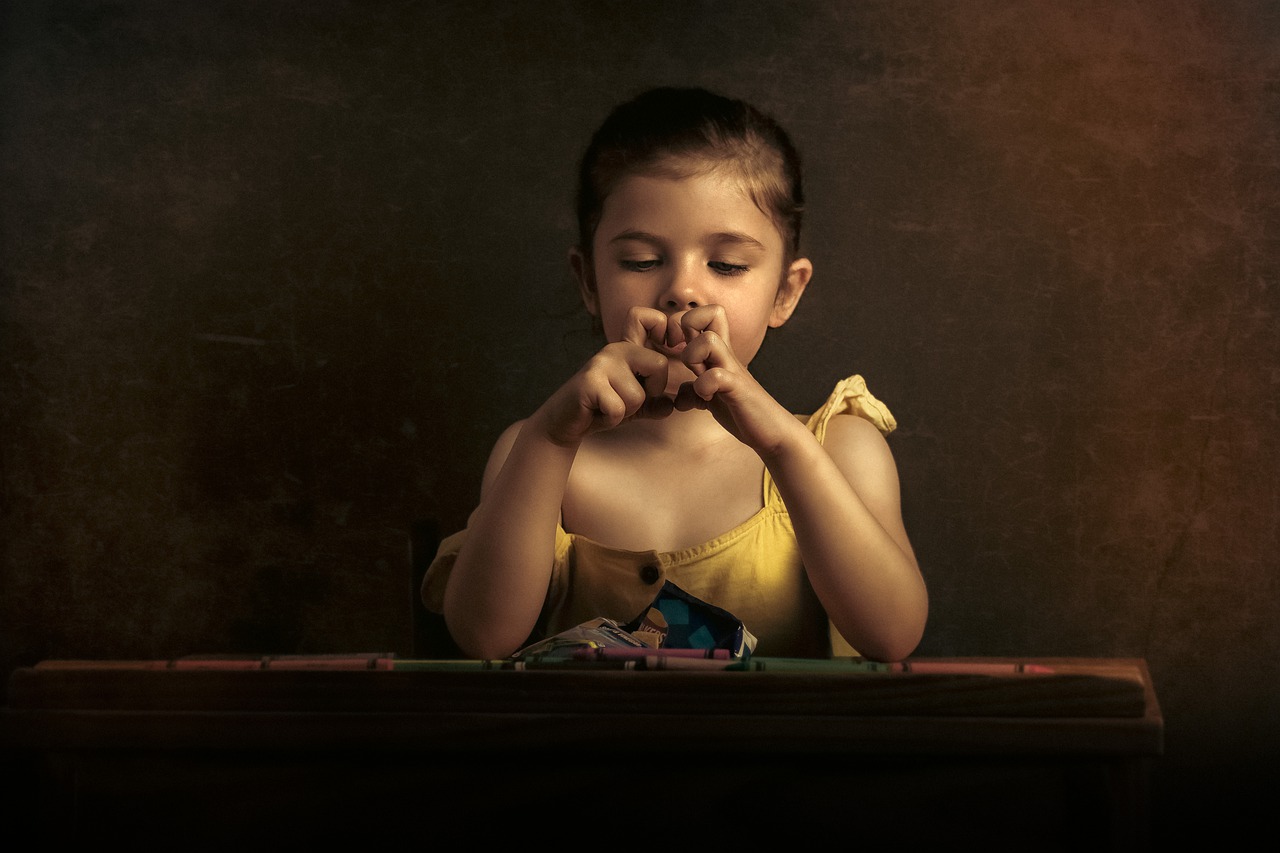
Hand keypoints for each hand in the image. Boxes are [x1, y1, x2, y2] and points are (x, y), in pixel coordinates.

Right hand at [530, 331, 672, 446]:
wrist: (564, 421)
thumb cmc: (601, 408)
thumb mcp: (635, 406)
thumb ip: (655, 404)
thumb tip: (671, 404)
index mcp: (628, 348)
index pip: (647, 318)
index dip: (665, 327)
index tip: (668, 347)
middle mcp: (615, 350)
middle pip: (659, 365)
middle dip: (652, 391)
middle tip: (629, 398)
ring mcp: (601, 364)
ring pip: (638, 396)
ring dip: (627, 411)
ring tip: (608, 406)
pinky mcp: (590, 382)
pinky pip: (619, 409)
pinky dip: (612, 419)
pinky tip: (598, 413)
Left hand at [669, 305, 796, 452]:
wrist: (773, 433)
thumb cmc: (743, 411)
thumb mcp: (713, 398)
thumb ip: (695, 392)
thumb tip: (677, 398)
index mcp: (720, 353)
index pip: (705, 313)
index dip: (681, 322)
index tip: (674, 347)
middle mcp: (727, 355)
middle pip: (711, 311)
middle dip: (686, 329)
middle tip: (683, 356)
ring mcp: (734, 370)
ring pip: (709, 340)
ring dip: (693, 358)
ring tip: (696, 377)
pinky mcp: (738, 390)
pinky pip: (716, 376)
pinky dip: (703, 387)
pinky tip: (706, 398)